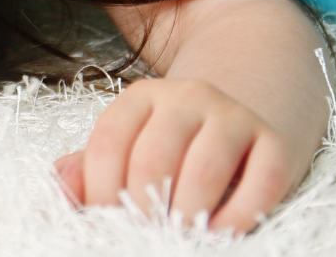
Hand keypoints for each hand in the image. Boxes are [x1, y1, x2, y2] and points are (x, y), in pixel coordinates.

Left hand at [54, 78, 300, 233]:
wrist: (241, 111)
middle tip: (144, 239)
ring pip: (205, 168)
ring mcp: (231, 115)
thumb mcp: (130, 143)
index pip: (108, 142)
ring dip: (188, 216)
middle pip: (154, 158)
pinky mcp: (273, 140)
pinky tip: (222, 235)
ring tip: (179, 240)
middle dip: (143, 210)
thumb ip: (90, 166)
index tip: (105, 225)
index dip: (100, 193)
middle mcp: (186, 96)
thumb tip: (61, 187)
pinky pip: (262, 180)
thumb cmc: (173, 143)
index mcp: (141, 97)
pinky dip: (240, 217)